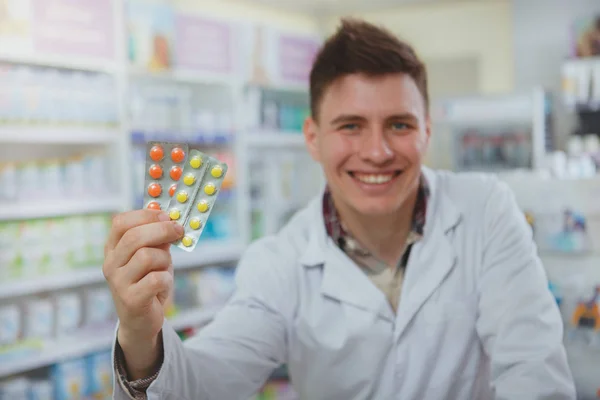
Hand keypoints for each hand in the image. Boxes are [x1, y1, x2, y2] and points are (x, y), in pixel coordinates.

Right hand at [102, 209, 183, 376]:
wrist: (141, 321)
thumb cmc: (148, 282)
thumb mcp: (153, 256)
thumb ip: (157, 239)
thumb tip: (171, 219)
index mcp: (113, 249)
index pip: (121, 223)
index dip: (145, 215)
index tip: (165, 215)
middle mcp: (111, 264)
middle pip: (134, 237)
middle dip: (162, 230)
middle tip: (179, 230)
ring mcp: (118, 282)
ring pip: (147, 257)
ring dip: (164, 260)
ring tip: (165, 269)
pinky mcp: (130, 300)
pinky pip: (156, 279)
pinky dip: (166, 280)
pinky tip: (163, 286)